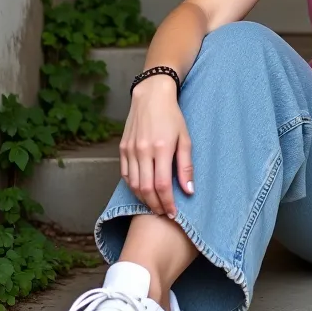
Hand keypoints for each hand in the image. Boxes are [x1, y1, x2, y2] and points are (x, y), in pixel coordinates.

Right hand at [119, 75, 194, 217]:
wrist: (151, 96)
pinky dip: (133, 187)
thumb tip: (189, 191)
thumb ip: (186, 166)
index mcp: (161, 148)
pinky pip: (125, 175)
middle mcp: (143, 151)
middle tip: (164, 213)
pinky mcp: (122, 148)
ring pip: (134, 185)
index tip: (173, 213)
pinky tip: (142, 191)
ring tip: (155, 206)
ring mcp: (130, 150)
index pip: (162, 185)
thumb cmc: (172, 116)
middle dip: (155, 205)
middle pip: (146, 189)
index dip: (168, 203)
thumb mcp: (185, 138)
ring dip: (144, 199)